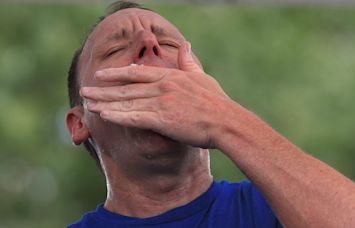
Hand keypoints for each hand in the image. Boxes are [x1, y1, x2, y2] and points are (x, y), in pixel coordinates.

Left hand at [80, 42, 230, 147]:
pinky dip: (118, 116)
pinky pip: (135, 117)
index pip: (137, 72)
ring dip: (105, 103)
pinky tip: (103, 116)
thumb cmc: (216, 101)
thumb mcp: (202, 77)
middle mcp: (162, 86)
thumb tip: (185, 44)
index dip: (117, 73)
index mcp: (170, 76)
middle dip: (103, 89)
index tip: (101, 74)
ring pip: (127, 102)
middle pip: (126, 87)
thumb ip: (189, 61)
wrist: (226, 121)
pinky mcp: (163, 120)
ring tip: (87, 103)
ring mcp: (161, 102)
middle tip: (85, 89)